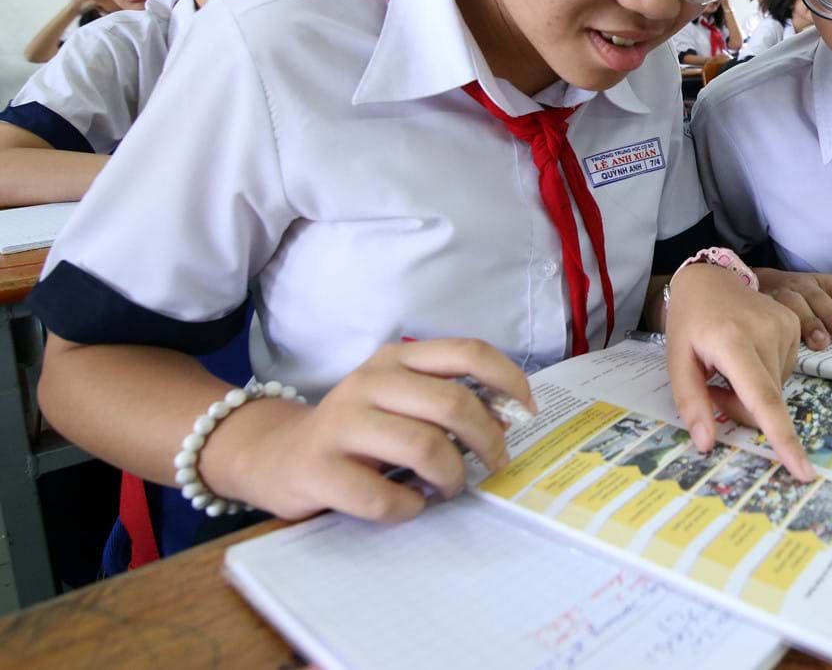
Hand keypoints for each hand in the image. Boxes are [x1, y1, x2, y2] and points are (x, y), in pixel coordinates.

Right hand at [213, 338, 532, 522]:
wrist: (276, 454)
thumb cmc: (357, 429)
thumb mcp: (400, 397)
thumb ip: (446, 397)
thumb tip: (507, 418)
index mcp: (396, 357)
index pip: (468, 352)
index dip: (509, 381)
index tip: (526, 412)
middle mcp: (368, 381)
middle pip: (452, 404)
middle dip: (487, 440)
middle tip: (494, 463)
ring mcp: (340, 424)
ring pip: (424, 447)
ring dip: (451, 476)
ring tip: (449, 487)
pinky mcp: (319, 470)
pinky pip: (383, 497)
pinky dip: (409, 508)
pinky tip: (409, 505)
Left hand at [663, 263, 814, 479]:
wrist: (709, 279)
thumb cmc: (688, 322)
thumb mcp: (677, 361)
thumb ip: (691, 403)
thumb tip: (707, 444)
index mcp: (733, 342)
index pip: (763, 398)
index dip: (782, 437)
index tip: (803, 470)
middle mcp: (766, 332)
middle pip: (765, 401)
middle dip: (741, 408)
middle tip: (714, 389)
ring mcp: (786, 327)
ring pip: (775, 389)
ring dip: (753, 392)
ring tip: (728, 368)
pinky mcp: (794, 325)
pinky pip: (782, 372)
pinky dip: (764, 375)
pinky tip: (746, 356)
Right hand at [754, 268, 831, 350]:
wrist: (756, 285)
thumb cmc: (797, 295)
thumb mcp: (822, 291)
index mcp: (817, 282)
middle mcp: (798, 287)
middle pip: (817, 298)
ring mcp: (777, 296)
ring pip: (792, 305)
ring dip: (807, 323)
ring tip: (819, 344)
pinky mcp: (758, 308)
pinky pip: (767, 317)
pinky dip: (777, 329)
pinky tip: (786, 346)